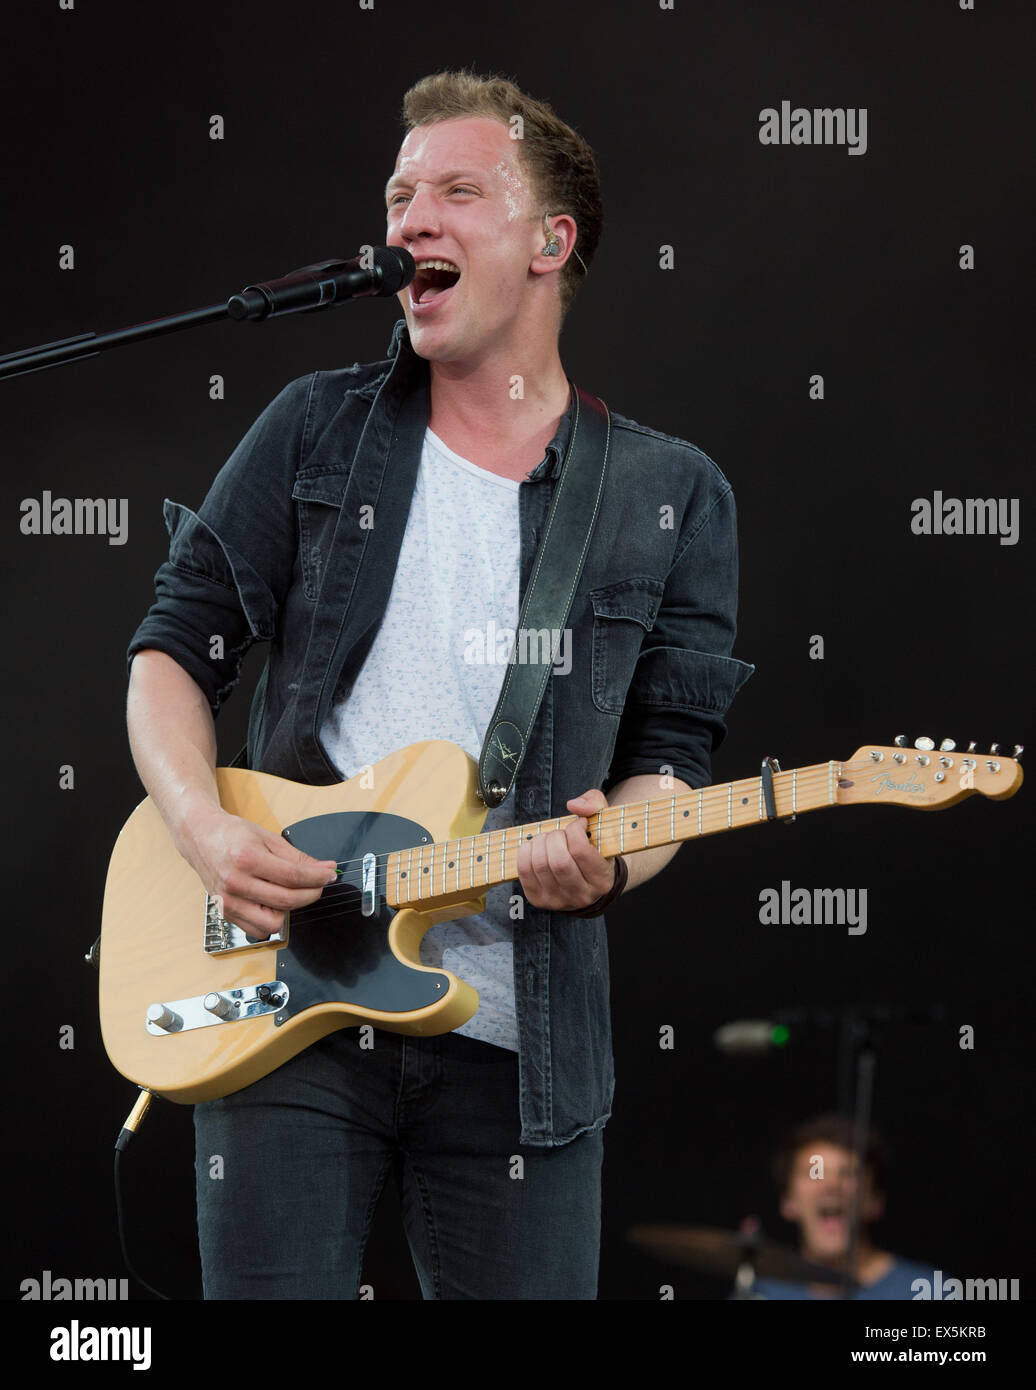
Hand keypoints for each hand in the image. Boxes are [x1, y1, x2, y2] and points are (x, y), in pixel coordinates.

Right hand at [176, 804, 338, 939]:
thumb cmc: (232, 834)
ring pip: (273, 922)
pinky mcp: (225, 913)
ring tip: (290, 892)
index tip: (330, 875)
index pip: (293, 876)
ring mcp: (228, 901)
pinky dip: (271, 921)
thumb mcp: (268, 837)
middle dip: (311, 893)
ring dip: (289, 910)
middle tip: (319, 884)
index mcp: (246, 858)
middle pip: (286, 900)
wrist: (200, 837)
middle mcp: (235, 883)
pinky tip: (273, 903)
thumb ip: (297, 857)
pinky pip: (257, 930)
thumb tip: (323, 869)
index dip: (317, 877)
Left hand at [516, 789, 615, 911]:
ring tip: (549, 838)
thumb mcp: (604, 824)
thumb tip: (574, 805)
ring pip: (540, 865)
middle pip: (558, 861)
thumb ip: (595, 804)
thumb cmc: (595, 848)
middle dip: (555, 837)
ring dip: (540, 842)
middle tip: (560, 833)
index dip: (574, 830)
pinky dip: (526, 851)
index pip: (580, 851)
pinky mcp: (539, 900)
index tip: (578, 824)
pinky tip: (537, 847)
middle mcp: (582, 896)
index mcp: (602, 880)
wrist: (586, 880)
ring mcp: (559, 901)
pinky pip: (524, 871)